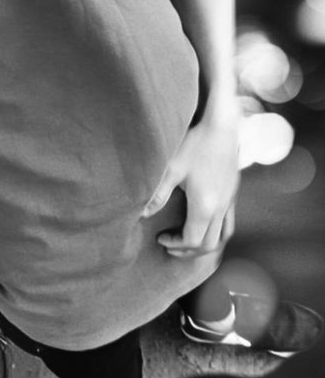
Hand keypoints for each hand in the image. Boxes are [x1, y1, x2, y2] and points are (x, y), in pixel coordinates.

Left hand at [142, 111, 239, 257]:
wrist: (221, 127)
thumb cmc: (195, 145)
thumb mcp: (172, 169)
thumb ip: (158, 194)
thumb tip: (143, 214)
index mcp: (205, 206)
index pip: (192, 240)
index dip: (175, 244)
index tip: (160, 237)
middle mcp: (221, 208)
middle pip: (209, 245)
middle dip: (189, 251)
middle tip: (171, 245)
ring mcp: (230, 201)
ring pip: (223, 236)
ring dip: (205, 244)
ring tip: (188, 241)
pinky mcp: (233, 193)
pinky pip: (229, 223)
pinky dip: (217, 232)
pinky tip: (203, 221)